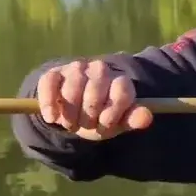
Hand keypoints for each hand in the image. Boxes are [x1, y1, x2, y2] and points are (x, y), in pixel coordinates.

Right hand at [36, 60, 152, 140]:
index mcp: (120, 81)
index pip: (121, 91)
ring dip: (70, 113)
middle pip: (95, 90)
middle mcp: (100, 70)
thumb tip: (146, 118)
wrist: (74, 113)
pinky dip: (50, 103)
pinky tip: (52, 118)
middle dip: (89, 115)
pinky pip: (50, 83)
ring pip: (72, 87)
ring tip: (71, 124)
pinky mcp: (54, 73)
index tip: (104, 125)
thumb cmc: (101, 117)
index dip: (112, 113)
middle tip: (85, 126)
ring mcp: (76, 69)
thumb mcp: (118, 122)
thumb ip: (132, 119)